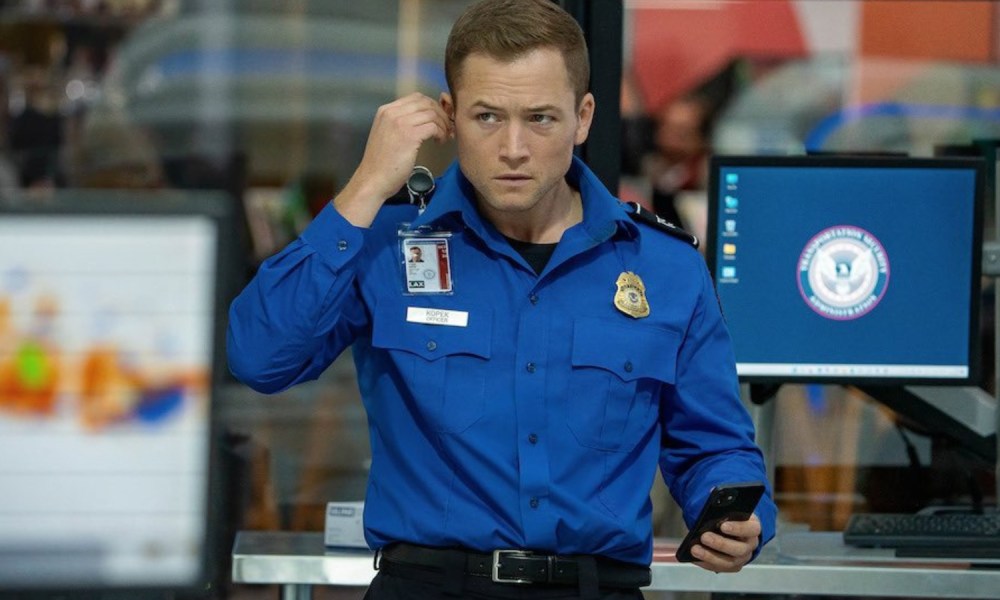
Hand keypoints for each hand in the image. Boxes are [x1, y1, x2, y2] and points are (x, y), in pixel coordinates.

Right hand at [335, 93, 451, 226]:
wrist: (373, 180)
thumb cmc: (381, 163)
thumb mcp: (387, 135)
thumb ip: (400, 123)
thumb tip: (423, 119)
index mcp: (386, 110)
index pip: (416, 98)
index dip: (432, 106)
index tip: (439, 119)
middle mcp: (392, 112)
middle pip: (426, 103)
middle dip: (441, 114)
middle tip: (446, 127)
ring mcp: (400, 123)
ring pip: (432, 114)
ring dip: (443, 125)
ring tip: (443, 137)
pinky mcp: (410, 135)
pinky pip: (433, 126)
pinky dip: (441, 133)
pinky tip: (439, 142)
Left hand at [688, 513, 760, 572]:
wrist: (734, 531)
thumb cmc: (731, 518)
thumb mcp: (731, 510)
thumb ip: (723, 509)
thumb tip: (710, 505)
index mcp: (752, 528)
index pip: (751, 529)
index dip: (738, 528)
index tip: (723, 525)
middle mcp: (750, 545)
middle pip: (739, 549)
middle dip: (720, 543)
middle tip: (704, 537)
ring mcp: (742, 558)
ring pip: (728, 562)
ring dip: (710, 556)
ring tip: (695, 549)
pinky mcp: (732, 567)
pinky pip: (719, 568)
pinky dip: (705, 563)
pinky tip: (694, 557)